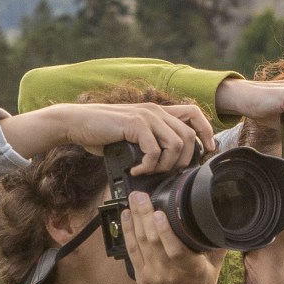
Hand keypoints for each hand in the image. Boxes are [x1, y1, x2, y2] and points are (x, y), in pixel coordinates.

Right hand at [0, 101, 214, 171]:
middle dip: (184, 160)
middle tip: (168, 173)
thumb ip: (150, 142)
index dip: (206, 131)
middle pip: (189, 136)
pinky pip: (154, 150)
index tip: (207, 150)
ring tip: (149, 172)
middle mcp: (156, 111)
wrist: (76, 123)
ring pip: (175, 144)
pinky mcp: (134, 124)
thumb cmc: (103, 133)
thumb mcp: (133, 135)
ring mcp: (146, 116)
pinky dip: (148, 166)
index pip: (194, 114)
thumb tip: (167, 164)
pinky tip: (136, 171)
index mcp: (159, 112)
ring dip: (165, 165)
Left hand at [122, 191, 223, 283]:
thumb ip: (216, 245)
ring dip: (135, 219)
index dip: (165, 231)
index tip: (159, 212)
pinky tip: (126, 216)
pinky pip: (132, 251)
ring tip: (133, 200)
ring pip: (141, 243)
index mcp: (190, 270)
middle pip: (153, 241)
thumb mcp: (214, 269)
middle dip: (145, 215)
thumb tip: (222, 219)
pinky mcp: (141, 276)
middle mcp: (169, 272)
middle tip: (141, 195)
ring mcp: (153, 274)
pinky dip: (128, 232)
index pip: (176, 250)